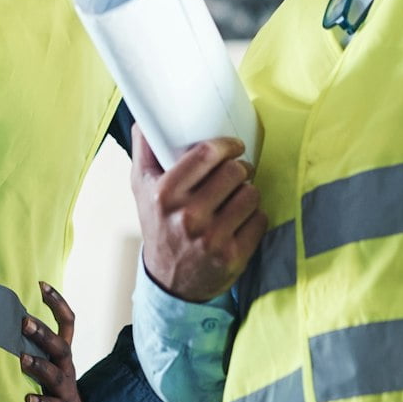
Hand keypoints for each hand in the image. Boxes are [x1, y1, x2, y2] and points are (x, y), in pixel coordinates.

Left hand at [22, 282, 97, 401]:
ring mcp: (66, 390)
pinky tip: (27, 399)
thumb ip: (38, 344)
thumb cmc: (56, 388)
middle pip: (61, 346)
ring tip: (22, 359)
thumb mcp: (53, 362)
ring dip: (40, 366)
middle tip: (24, 323)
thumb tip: (9, 316)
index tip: (42, 285)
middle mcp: (67, 368)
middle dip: (44, 333)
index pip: (68, 322)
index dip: (58, 302)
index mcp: (64, 354)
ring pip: (57, 375)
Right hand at [130, 129, 264, 302]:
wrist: (169, 282)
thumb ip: (144, 151)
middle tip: (238, 171)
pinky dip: (255, 216)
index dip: (227, 145)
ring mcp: (212, 239)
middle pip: (234, 172)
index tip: (234, 146)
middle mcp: (188, 217)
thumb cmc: (159, 225)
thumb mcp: (142, 189)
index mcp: (165, 194)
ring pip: (251, 194)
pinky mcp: (232, 257)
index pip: (207, 154)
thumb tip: (144, 119)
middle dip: (240, 167)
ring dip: (249, 191)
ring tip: (239, 195)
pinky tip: (243, 219)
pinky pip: (260, 219)